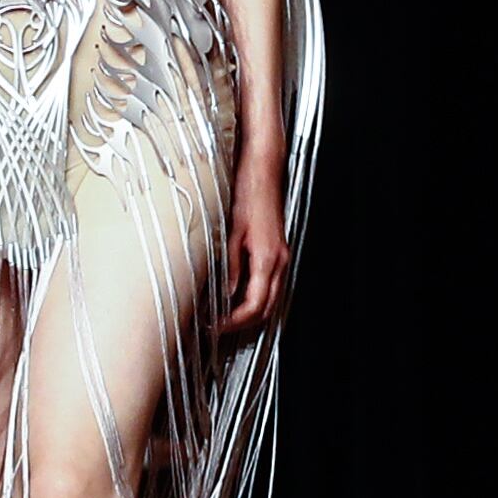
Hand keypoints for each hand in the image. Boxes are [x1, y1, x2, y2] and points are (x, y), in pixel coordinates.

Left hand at [221, 148, 291, 330]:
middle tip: (217, 327)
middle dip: (243, 322)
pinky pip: (269, 284)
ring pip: (270, 298)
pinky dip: (254, 296)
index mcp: (267, 258)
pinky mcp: (277, 251)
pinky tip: (235, 294)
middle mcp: (279, 260)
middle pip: (266, 307)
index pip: (254, 305)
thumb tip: (225, 293)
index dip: (235, 321)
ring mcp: (281, 256)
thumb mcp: (231, 232)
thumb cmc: (247, 194)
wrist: (263, 171)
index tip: (216, 325)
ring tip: (223, 315)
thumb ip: (231, 266)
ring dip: (249, 311)